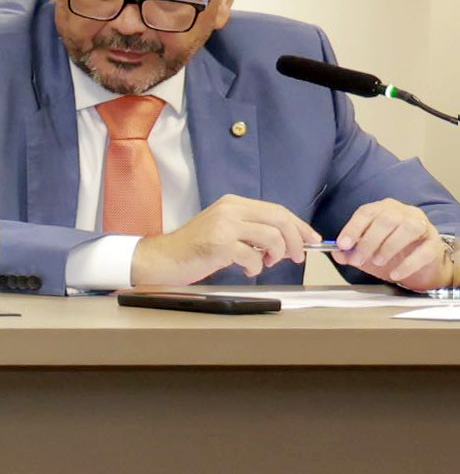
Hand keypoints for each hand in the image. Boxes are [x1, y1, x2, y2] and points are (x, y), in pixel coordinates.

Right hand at [133, 194, 314, 287]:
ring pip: (272, 237)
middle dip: (295, 241)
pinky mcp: (219, 244)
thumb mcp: (224, 230)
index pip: (277, 210)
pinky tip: (246, 270)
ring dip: (276, 255)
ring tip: (264, 264)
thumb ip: (251, 230)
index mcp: (233, 203)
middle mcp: (230, 209)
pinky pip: (253, 256)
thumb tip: (288, 241)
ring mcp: (224, 226)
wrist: (162, 258)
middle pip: (279, 219)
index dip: (299, 226)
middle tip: (297, 257)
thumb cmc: (193, 249)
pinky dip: (256, 267)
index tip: (311, 240)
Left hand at [332, 198, 456, 290]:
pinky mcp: (434, 244)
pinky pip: (423, 251)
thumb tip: (337, 253)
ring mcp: (423, 226)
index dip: (353, 228)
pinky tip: (395, 273)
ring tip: (378, 262)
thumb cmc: (391, 254)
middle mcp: (405, 213)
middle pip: (386, 220)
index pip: (367, 212)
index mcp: (385, 210)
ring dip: (388, 247)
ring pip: (407, 229)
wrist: (418, 268)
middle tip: (358, 259)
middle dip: (368, 241)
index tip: (343, 244)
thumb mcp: (366, 253)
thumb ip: (350, 252)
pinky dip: (407, 263)